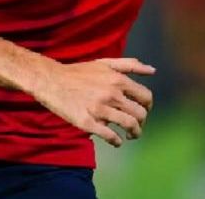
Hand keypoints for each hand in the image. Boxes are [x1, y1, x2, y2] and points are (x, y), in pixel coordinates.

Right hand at [30, 57, 154, 146]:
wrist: (51, 80)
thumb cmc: (78, 72)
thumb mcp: (104, 63)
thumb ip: (130, 65)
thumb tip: (153, 70)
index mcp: (118, 79)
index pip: (146, 97)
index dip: (148, 107)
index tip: (142, 112)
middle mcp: (112, 94)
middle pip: (140, 114)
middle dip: (142, 123)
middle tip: (136, 127)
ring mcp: (100, 109)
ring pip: (129, 125)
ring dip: (134, 134)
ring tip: (129, 136)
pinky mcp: (88, 122)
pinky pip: (110, 136)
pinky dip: (117, 141)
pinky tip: (115, 141)